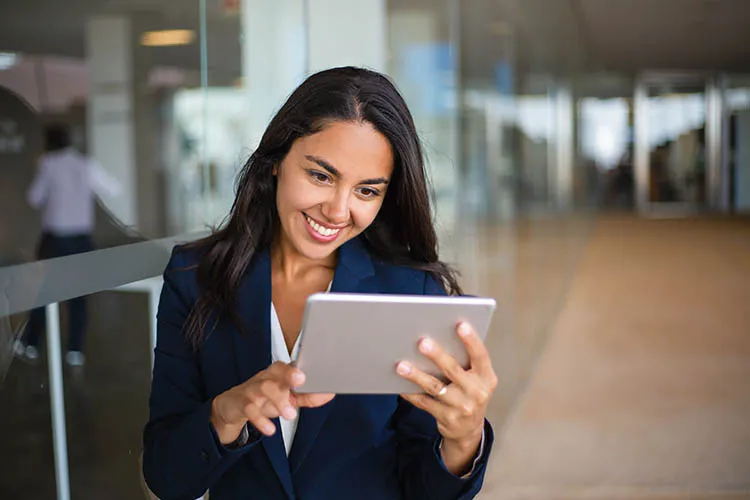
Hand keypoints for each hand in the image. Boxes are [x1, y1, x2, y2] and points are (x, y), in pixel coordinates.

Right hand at [210, 361, 334, 443]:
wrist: (232, 407)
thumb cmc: (264, 399)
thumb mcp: (287, 397)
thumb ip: (307, 396)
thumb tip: (329, 394)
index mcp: (276, 374)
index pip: (285, 366)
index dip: (293, 369)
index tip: (304, 375)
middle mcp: (263, 378)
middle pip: (274, 373)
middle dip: (287, 377)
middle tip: (300, 384)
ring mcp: (251, 390)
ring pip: (262, 388)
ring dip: (277, 400)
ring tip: (289, 414)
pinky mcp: (240, 404)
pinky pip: (249, 409)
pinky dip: (260, 419)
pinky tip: (270, 429)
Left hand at [396, 322, 496, 474]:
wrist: (469, 430)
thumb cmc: (470, 394)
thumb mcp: (477, 380)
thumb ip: (466, 363)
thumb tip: (438, 337)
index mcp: (486, 378)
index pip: (481, 356)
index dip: (471, 340)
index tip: (460, 325)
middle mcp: (476, 392)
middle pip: (453, 370)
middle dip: (437, 355)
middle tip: (422, 343)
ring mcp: (462, 407)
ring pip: (435, 387)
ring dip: (416, 375)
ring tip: (401, 365)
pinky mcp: (447, 418)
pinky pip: (424, 402)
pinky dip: (411, 393)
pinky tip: (400, 385)